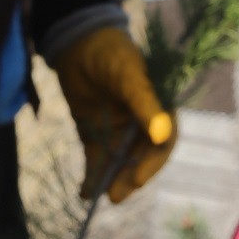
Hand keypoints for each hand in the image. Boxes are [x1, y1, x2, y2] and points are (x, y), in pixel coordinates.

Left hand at [49, 23, 174, 203]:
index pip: (162, 143)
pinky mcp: (93, 132)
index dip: (152, 163)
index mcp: (157, 110)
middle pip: (140, 158)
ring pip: (118, 162)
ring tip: (102, 197)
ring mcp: (116, 130)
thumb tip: (162, 136)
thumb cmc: (110, 53)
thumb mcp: (128, 75)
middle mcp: (140, 124)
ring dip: (111, 180)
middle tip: (116, 196)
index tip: (138, 179)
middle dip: (129, 177)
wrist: (76, 41)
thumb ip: (144, 103)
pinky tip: (85, 194)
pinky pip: (95, 158)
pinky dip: (91, 176)